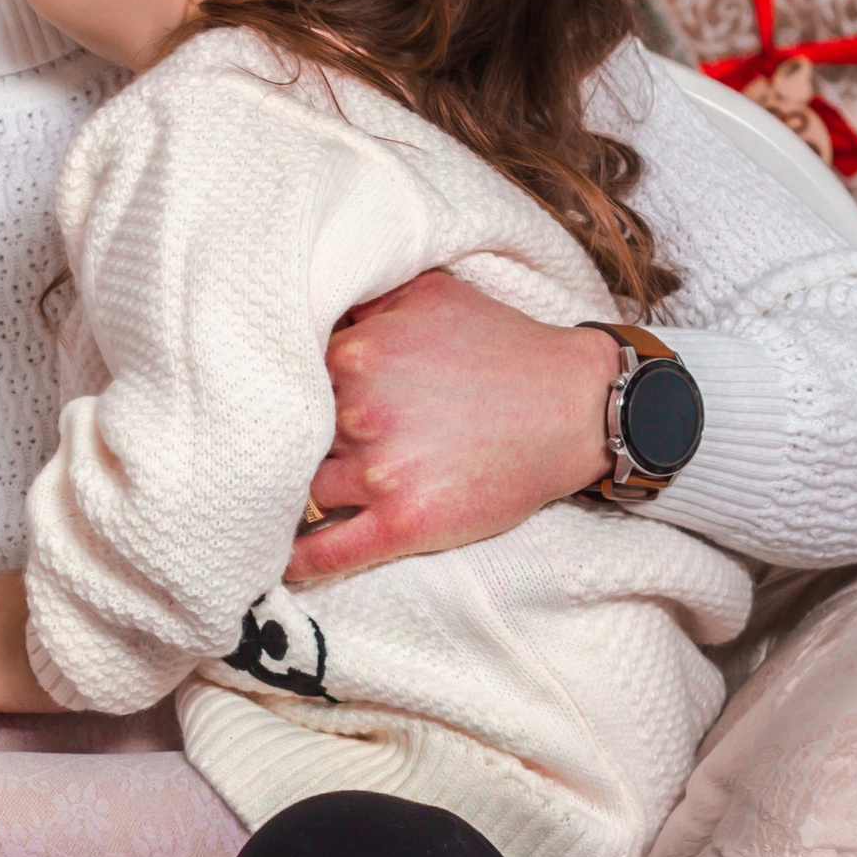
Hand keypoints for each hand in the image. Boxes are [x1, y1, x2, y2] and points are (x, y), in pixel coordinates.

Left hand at [293, 271, 618, 581]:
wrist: (574, 407)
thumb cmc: (502, 345)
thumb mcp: (428, 292)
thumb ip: (363, 296)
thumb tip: (312, 300)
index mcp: (355, 354)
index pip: (289, 376)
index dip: (295, 389)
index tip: (289, 400)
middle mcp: (359, 412)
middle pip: (293, 433)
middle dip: (295, 438)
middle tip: (296, 446)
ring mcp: (380, 471)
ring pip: (306, 487)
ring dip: (297, 492)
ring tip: (284, 499)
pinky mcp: (406, 522)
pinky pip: (333, 550)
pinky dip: (302, 560)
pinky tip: (282, 564)